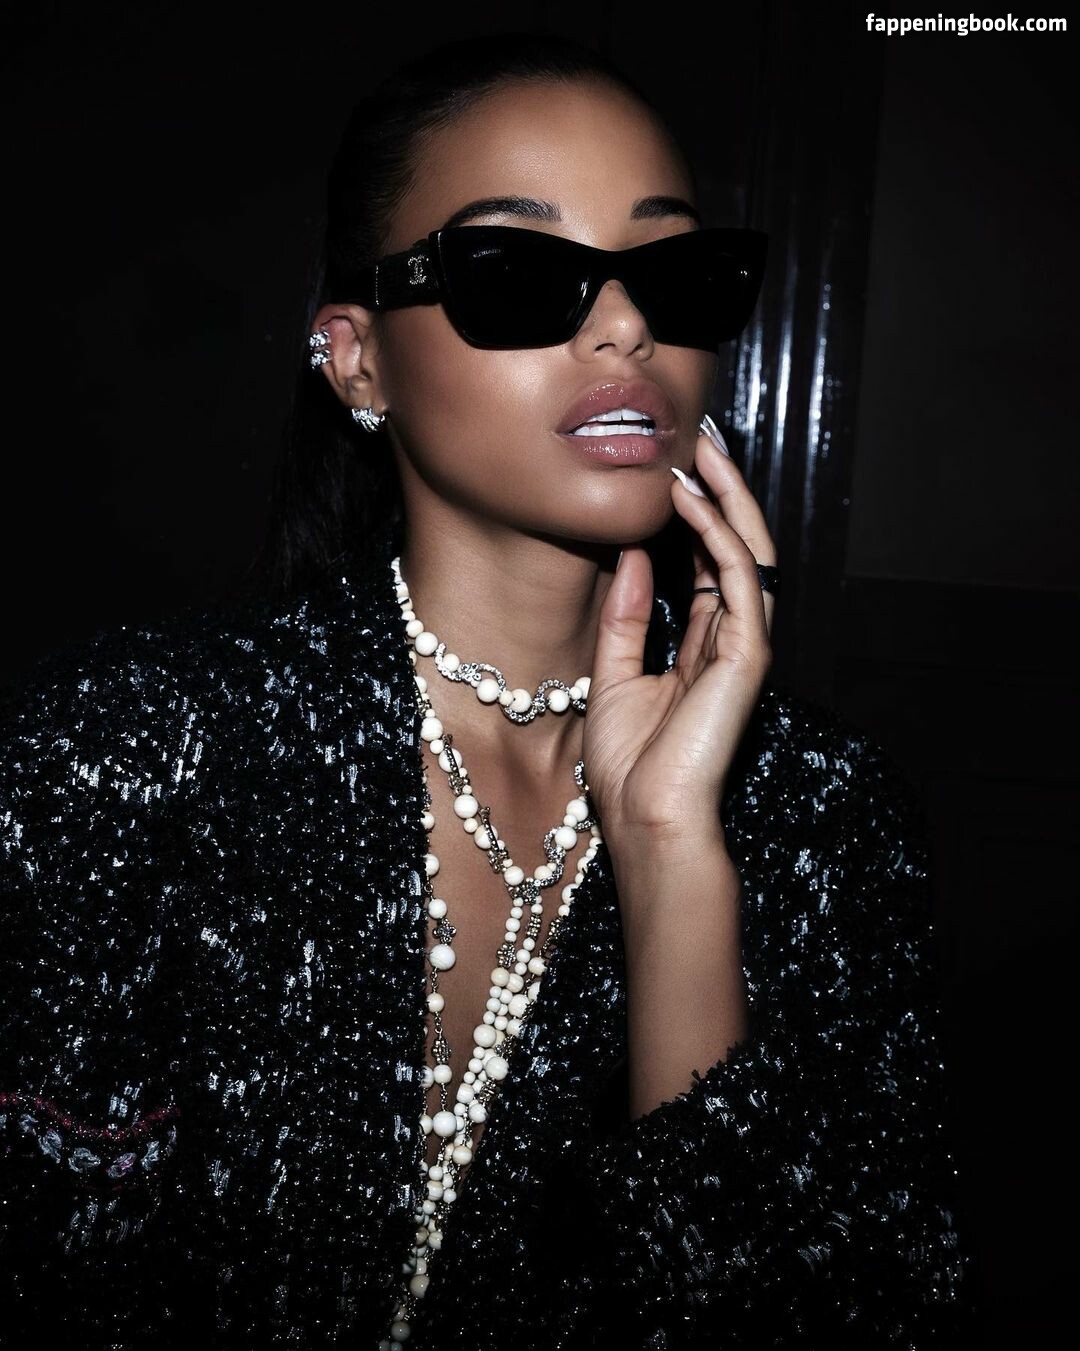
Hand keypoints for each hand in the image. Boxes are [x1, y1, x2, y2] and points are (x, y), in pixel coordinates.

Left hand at [582, 422, 776, 851]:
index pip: (711, 563)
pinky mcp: (749, 654)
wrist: (644, 818)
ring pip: (750, 551)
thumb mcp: (613, 675)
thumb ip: (624, 615)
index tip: (674, 470)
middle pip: (739, 548)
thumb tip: (629, 552)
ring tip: (700, 449)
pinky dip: (717, 532)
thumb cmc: (630, 766)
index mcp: (705, 646)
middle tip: (702, 438)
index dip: (698, 516)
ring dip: (727, 496)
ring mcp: (746, 645)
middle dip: (724, 491)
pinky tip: (688, 497)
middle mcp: (732, 639)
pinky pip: (740, 576)